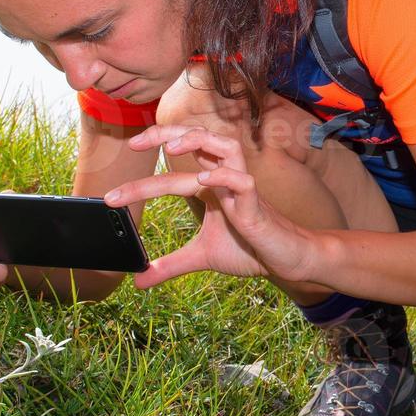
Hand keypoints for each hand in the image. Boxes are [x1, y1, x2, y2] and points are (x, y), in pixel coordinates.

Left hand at [105, 125, 318, 288]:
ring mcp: (242, 189)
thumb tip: (137, 281)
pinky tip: (204, 181)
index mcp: (212, 183)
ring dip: (199, 141)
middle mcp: (226, 178)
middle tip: (133, 144)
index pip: (182, 154)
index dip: (156, 143)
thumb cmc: (249, 250)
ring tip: (171, 147)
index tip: (129, 149)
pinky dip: (224, 177)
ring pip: (226, 147)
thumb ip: (170, 264)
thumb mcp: (201, 256)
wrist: (285, 261)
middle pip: (198, 139)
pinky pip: (243, 182)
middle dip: (165, 134)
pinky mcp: (256, 206)